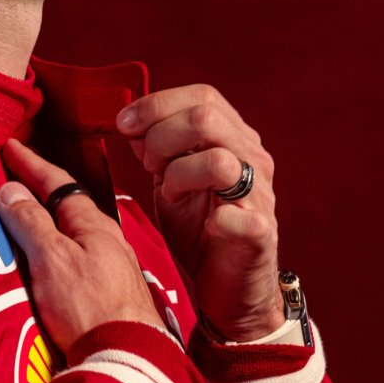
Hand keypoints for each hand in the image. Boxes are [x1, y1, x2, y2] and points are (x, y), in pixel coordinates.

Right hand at [0, 139, 164, 356]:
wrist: (127, 359)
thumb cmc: (90, 308)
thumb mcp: (51, 259)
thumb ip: (30, 223)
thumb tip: (11, 190)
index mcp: (92, 224)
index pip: (57, 182)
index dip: (31, 164)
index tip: (12, 147)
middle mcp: (106, 241)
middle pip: (67, 207)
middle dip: (40, 192)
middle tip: (14, 180)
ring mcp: (110, 268)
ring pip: (73, 234)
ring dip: (48, 223)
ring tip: (24, 220)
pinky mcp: (108, 294)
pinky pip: (76, 259)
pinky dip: (56, 250)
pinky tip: (48, 262)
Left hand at [116, 85, 282, 340]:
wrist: (231, 286)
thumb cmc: (200, 228)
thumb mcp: (171, 180)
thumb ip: (157, 148)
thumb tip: (131, 120)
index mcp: (233, 138)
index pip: (202, 96)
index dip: (157, 104)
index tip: (123, 124)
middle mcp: (252, 159)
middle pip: (206, 118)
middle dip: (161, 137)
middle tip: (148, 165)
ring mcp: (260, 196)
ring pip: (219, 161)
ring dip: (180, 174)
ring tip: (171, 193)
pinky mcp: (260, 234)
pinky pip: (239, 216)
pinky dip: (216, 219)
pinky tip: (206, 226)